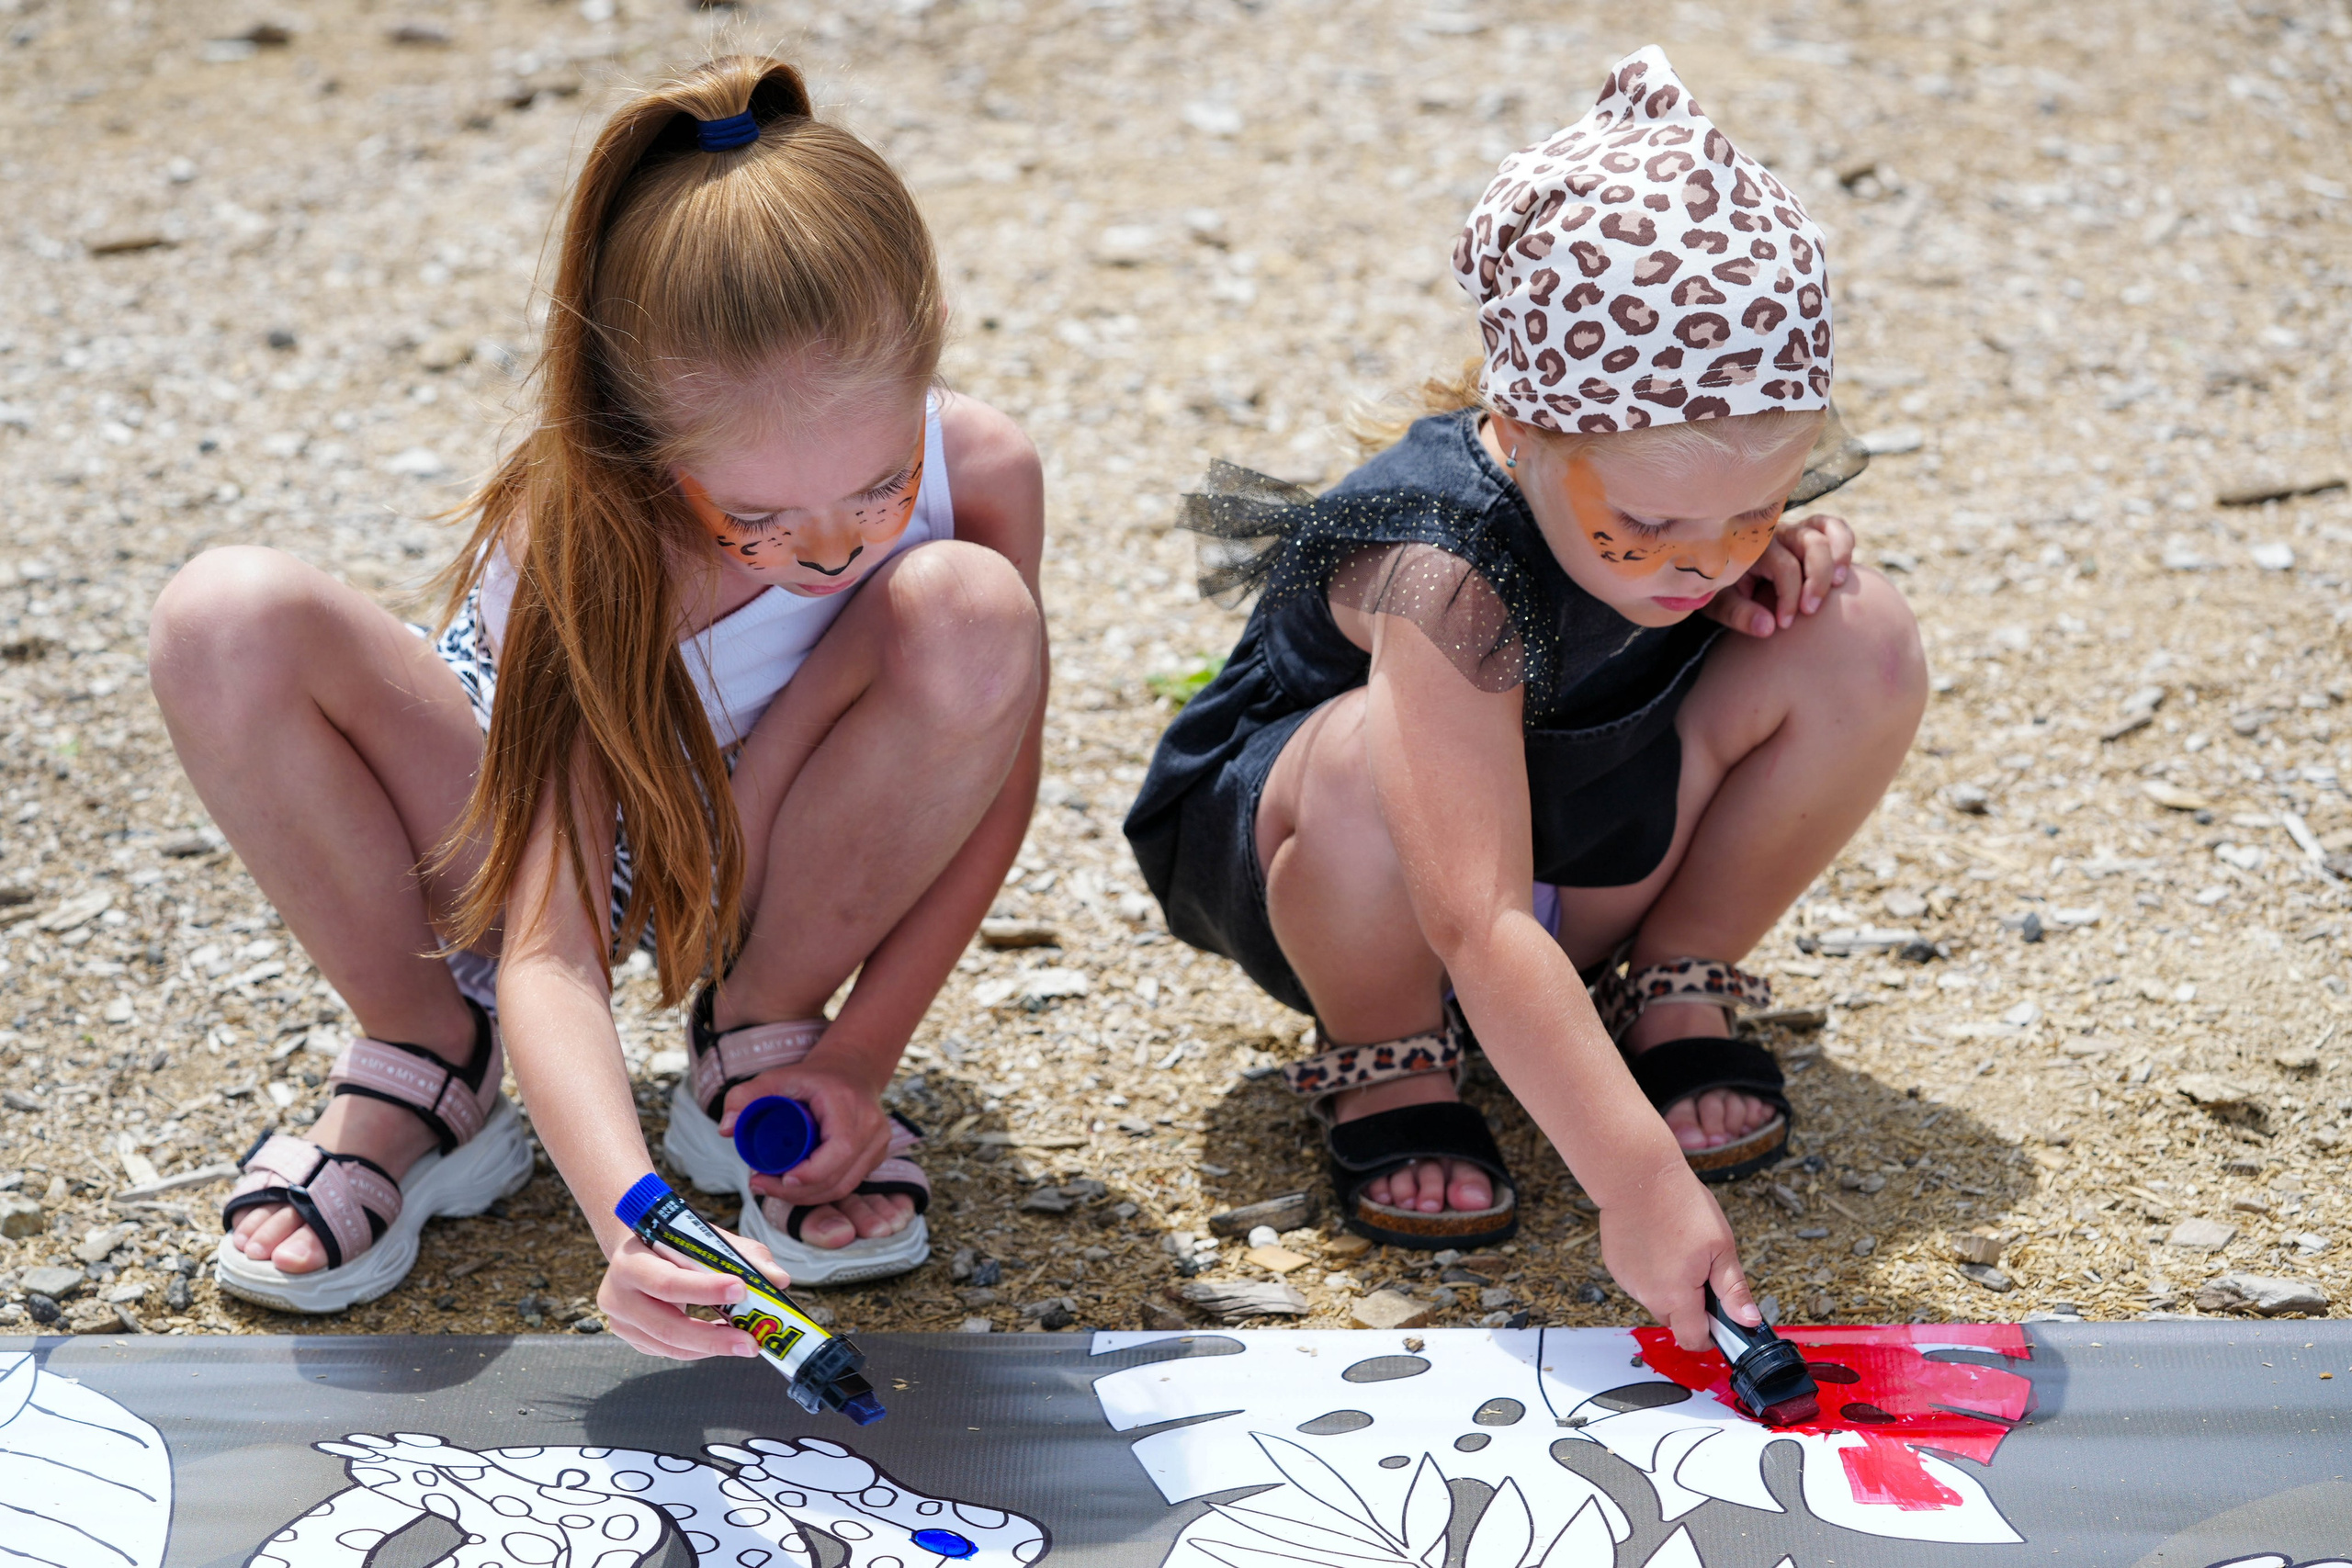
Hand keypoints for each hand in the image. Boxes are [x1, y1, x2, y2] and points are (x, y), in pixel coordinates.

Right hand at [597, 1224, 790, 1359]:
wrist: (637, 1248)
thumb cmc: (674, 1241)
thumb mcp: (706, 1237)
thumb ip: (744, 1255)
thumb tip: (778, 1280)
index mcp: (631, 1260)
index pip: (668, 1280)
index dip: (704, 1288)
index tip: (741, 1289)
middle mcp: (618, 1293)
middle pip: (667, 1324)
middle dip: (713, 1337)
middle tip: (751, 1341)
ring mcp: (622, 1321)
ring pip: (669, 1344)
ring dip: (710, 1346)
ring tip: (745, 1343)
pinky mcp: (631, 1338)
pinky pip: (669, 1350)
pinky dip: (699, 1349)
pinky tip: (723, 1340)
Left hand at [719, 1051, 893, 1211]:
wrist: (852, 1069)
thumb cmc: (813, 1076)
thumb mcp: (777, 1077)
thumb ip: (745, 1095)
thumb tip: (725, 1128)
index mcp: (849, 1106)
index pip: (839, 1151)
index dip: (811, 1174)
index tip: (778, 1179)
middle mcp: (871, 1126)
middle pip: (839, 1177)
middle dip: (798, 1191)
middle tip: (762, 1185)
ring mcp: (878, 1143)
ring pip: (844, 1186)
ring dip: (807, 1196)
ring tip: (773, 1187)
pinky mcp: (876, 1156)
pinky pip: (849, 1184)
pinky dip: (821, 1192)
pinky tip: (796, 1189)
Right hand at [1596, 1167, 1758, 1351]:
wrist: (1637, 1176)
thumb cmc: (1680, 1205)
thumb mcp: (1721, 1247)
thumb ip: (1734, 1290)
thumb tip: (1749, 1321)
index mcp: (1677, 1296)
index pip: (1693, 1340)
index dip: (1710, 1336)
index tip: (1719, 1320)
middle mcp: (1647, 1296)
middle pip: (1674, 1320)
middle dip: (1690, 1306)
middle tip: (1700, 1271)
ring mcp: (1628, 1282)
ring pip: (1655, 1299)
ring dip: (1668, 1287)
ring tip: (1676, 1250)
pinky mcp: (1616, 1267)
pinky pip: (1638, 1281)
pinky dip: (1649, 1271)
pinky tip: (1656, 1244)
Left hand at [1705, 513, 1854, 637]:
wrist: (1715, 575)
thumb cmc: (1718, 590)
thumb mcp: (1718, 604)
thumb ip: (1739, 615)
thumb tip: (1769, 628)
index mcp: (1751, 547)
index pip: (1784, 567)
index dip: (1789, 598)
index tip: (1784, 625)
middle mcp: (1775, 534)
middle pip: (1811, 544)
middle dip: (1817, 579)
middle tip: (1810, 611)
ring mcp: (1792, 529)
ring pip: (1826, 529)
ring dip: (1839, 555)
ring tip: (1839, 584)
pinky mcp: (1806, 532)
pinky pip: (1832, 526)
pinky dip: (1843, 542)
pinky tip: (1843, 571)